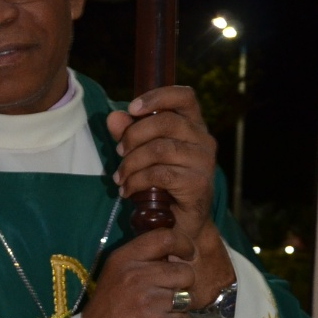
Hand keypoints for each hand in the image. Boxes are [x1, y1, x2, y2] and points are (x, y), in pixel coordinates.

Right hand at [81, 225, 195, 317]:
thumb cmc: (105, 309)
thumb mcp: (115, 274)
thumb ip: (141, 261)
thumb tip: (176, 253)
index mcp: (124, 259)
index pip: (165, 237)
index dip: (183, 244)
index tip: (187, 254)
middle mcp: (135, 275)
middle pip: (184, 271)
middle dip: (183, 285)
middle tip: (168, 294)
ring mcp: (147, 301)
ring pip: (187, 298)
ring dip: (178, 308)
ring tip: (160, 313)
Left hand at [108, 85, 215, 246]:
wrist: (180, 222)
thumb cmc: (162, 182)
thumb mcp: (142, 153)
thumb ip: (129, 133)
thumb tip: (113, 117)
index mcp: (193, 125)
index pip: (185, 96)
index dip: (158, 96)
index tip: (132, 107)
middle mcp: (203, 139)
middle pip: (166, 121)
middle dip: (133, 135)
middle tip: (118, 152)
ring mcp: (203, 161)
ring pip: (160, 149)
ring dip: (131, 163)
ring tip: (119, 177)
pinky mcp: (197, 183)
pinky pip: (160, 174)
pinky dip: (137, 181)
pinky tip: (127, 190)